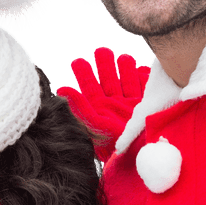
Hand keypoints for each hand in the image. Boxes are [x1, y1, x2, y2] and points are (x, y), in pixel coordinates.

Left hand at [57, 46, 150, 160]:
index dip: (84, 74)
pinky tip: (143, 68)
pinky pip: (143, 88)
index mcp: (98, 107)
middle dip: (105, 64)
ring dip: (125, 67)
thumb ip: (80, 106)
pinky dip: (143, 78)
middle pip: (108, 79)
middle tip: (101, 51)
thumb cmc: (110, 141)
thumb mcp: (93, 122)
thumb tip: (61, 90)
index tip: (78, 61)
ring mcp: (129, 103)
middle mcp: (112, 104)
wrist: (133, 154)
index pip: (90, 87)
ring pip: (126, 80)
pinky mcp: (144, 106)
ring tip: (123, 57)